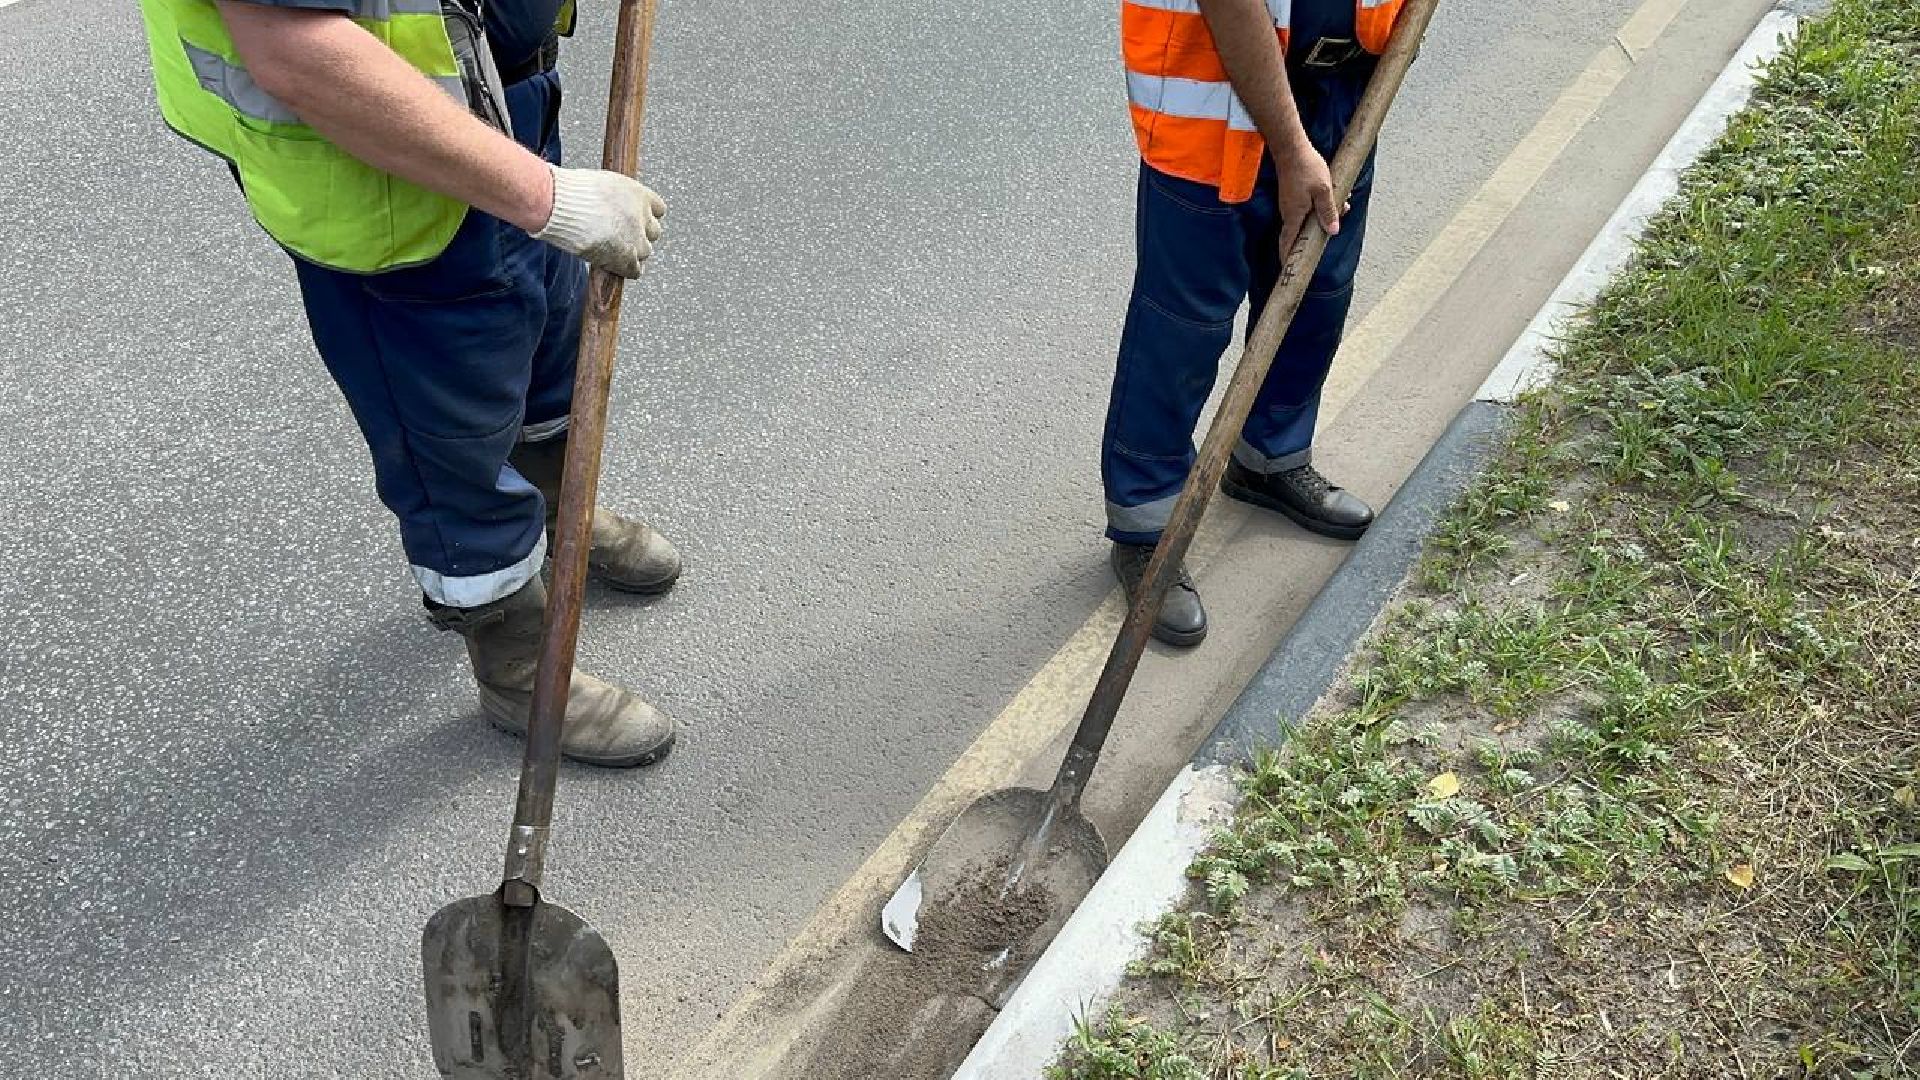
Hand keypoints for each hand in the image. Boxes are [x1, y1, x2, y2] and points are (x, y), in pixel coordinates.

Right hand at [532, 165, 666, 277]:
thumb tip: (611, 205)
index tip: (635, 220)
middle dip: (639, 235)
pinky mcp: (625, 258)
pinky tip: (613, 266)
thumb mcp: (601, 183)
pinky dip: (626, 270)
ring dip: (632, 253)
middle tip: (620, 237)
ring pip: (645, 252)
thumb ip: (615, 197)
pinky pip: (636, 270)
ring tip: (612, 251)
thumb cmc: (570, 191)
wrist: (559, 205)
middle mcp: (642, 216)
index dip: (645, 217)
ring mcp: (636, 238)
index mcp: (639, 194)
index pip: (658, 210)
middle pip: (653, 232)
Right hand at [1276, 142, 1339, 270]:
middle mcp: (1289, 213)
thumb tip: (1332, 231)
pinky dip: (1318, 210)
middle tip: (1327, 239)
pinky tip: (1332, 199)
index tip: (1290, 269)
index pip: (1288, 243)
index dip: (1288, 257)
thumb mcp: (1324, 190)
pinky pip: (1305, 210)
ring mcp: (1290, 205)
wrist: (1291, 148)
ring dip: (1320, 221)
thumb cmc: (1306, 167)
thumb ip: (1328, 211)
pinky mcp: (1293, 197)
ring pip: (1304, 221)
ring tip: (1340, 211)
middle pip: (1298, 234)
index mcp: (1294, 215)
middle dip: (1312, 239)